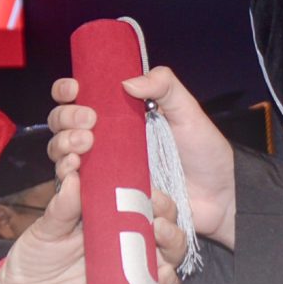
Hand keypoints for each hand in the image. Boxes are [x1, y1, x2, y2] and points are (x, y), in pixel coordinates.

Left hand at [0, 170, 184, 283]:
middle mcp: (129, 249)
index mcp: (113, 223)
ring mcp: (130, 278)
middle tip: (155, 210)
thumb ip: (61, 206)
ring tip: (159, 233)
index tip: (146, 186)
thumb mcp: (45, 229)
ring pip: (169, 260)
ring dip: (172, 244)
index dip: (152, 193)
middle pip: (165, 229)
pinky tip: (162, 275)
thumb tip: (74, 174)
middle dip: (167, 216)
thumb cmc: (36, 258)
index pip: (145, 203)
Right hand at [49, 64, 238, 248]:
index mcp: (120, 117)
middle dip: (64, 120)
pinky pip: (80, 194)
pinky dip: (72, 184)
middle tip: (88, 123)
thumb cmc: (205, 153)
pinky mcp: (110, 201)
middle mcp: (107, 144)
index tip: (75, 90)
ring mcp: (106, 173)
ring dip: (62, 148)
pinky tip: (78, 175)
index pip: (80, 98)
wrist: (220, 199)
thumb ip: (165, 86)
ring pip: (64, 159)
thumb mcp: (188, 112)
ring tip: (81, 149)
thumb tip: (127, 82)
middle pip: (63, 128)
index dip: (67, 91)